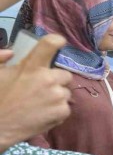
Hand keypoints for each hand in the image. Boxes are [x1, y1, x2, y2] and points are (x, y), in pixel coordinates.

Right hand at [0, 35, 72, 150]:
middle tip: (41, 88)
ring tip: (40, 103)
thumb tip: (12, 52)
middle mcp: (48, 78)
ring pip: (65, 92)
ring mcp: (57, 95)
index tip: (60, 41)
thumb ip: (1, 59)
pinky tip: (42, 113)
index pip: (49, 44)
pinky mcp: (62, 111)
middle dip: (55, 80)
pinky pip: (66, 107)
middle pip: (64, 74)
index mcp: (31, 66)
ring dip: (56, 96)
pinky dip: (57, 111)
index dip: (56, 41)